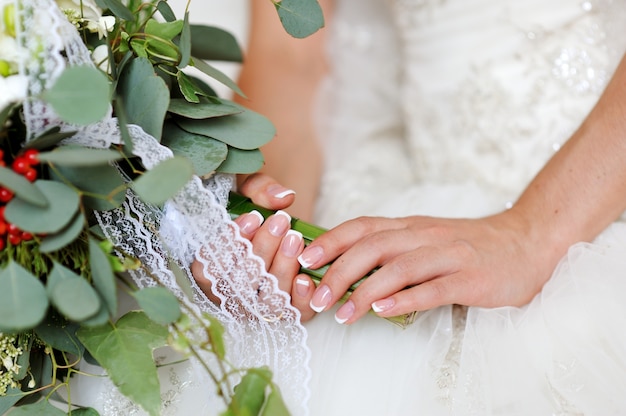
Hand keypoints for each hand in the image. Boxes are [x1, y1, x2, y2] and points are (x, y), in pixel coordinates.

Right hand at [192, 172, 316, 320]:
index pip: (208, 267)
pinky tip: (306, 278)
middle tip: (280, 221)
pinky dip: (299, 299)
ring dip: (281, 269)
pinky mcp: (282, 314)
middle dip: (262, 250)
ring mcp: (254, 309)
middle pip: (239, 284)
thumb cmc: (254, 214)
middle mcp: (227, 296)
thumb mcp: (250, 193)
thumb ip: (260, 189)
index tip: (253, 217)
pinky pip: (291, 314)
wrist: (275, 232)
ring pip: (265, 300)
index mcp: (206, 271)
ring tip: (294, 238)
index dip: (229, 245)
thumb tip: (283, 197)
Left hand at [297, 210, 559, 323]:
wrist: (526, 241)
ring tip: (341, 313)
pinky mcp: (471, 278)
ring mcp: (449, 255)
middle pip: (373, 247)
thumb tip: (346, 268)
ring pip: (399, 268)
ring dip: (364, 291)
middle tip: (315, 297)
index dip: (331, 240)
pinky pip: (434, 288)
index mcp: (411, 226)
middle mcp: (425, 235)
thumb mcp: (427, 239)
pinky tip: (383, 311)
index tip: (303, 258)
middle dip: (338, 272)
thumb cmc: (469, 246)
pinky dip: (405, 299)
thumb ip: (393, 249)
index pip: (362, 226)